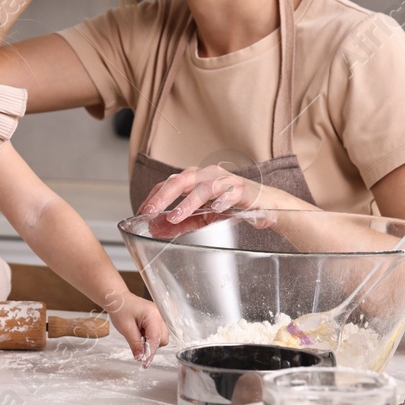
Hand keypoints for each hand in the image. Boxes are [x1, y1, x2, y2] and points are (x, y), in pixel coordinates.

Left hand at [103, 291, 168, 365]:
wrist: (118, 299)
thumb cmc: (120, 309)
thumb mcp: (125, 328)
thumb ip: (135, 343)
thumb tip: (140, 357)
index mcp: (153, 315)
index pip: (155, 339)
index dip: (150, 353)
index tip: (144, 363)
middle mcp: (160, 315)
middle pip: (163, 339)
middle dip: (151, 346)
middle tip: (137, 343)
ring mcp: (160, 316)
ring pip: (162, 337)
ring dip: (151, 341)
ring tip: (137, 334)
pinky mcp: (158, 319)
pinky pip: (158, 333)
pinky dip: (150, 336)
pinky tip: (141, 332)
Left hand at [137, 165, 310, 235]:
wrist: (264, 205)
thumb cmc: (230, 206)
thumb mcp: (201, 217)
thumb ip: (179, 223)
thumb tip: (154, 230)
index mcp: (195, 178)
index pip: (168, 183)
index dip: (153, 197)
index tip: (141, 213)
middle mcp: (207, 174)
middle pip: (181, 181)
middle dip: (163, 197)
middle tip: (150, 212)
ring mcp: (225, 179)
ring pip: (203, 187)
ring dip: (187, 203)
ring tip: (175, 216)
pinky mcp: (242, 188)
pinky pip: (230, 192)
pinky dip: (221, 200)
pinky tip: (214, 210)